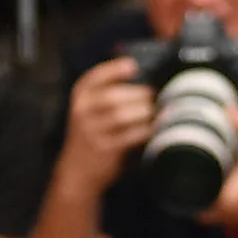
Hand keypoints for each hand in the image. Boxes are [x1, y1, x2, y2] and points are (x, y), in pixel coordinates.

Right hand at [58, 54, 156, 198]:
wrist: (78, 171)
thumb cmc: (93, 136)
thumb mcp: (92, 111)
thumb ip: (110, 94)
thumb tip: (145, 80)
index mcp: (80, 96)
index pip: (95, 77)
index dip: (114, 69)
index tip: (132, 66)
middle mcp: (83, 111)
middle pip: (112, 96)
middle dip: (138, 93)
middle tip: (156, 94)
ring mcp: (93, 132)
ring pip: (120, 115)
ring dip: (144, 111)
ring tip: (159, 109)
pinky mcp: (106, 150)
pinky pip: (129, 137)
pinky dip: (145, 130)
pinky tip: (157, 127)